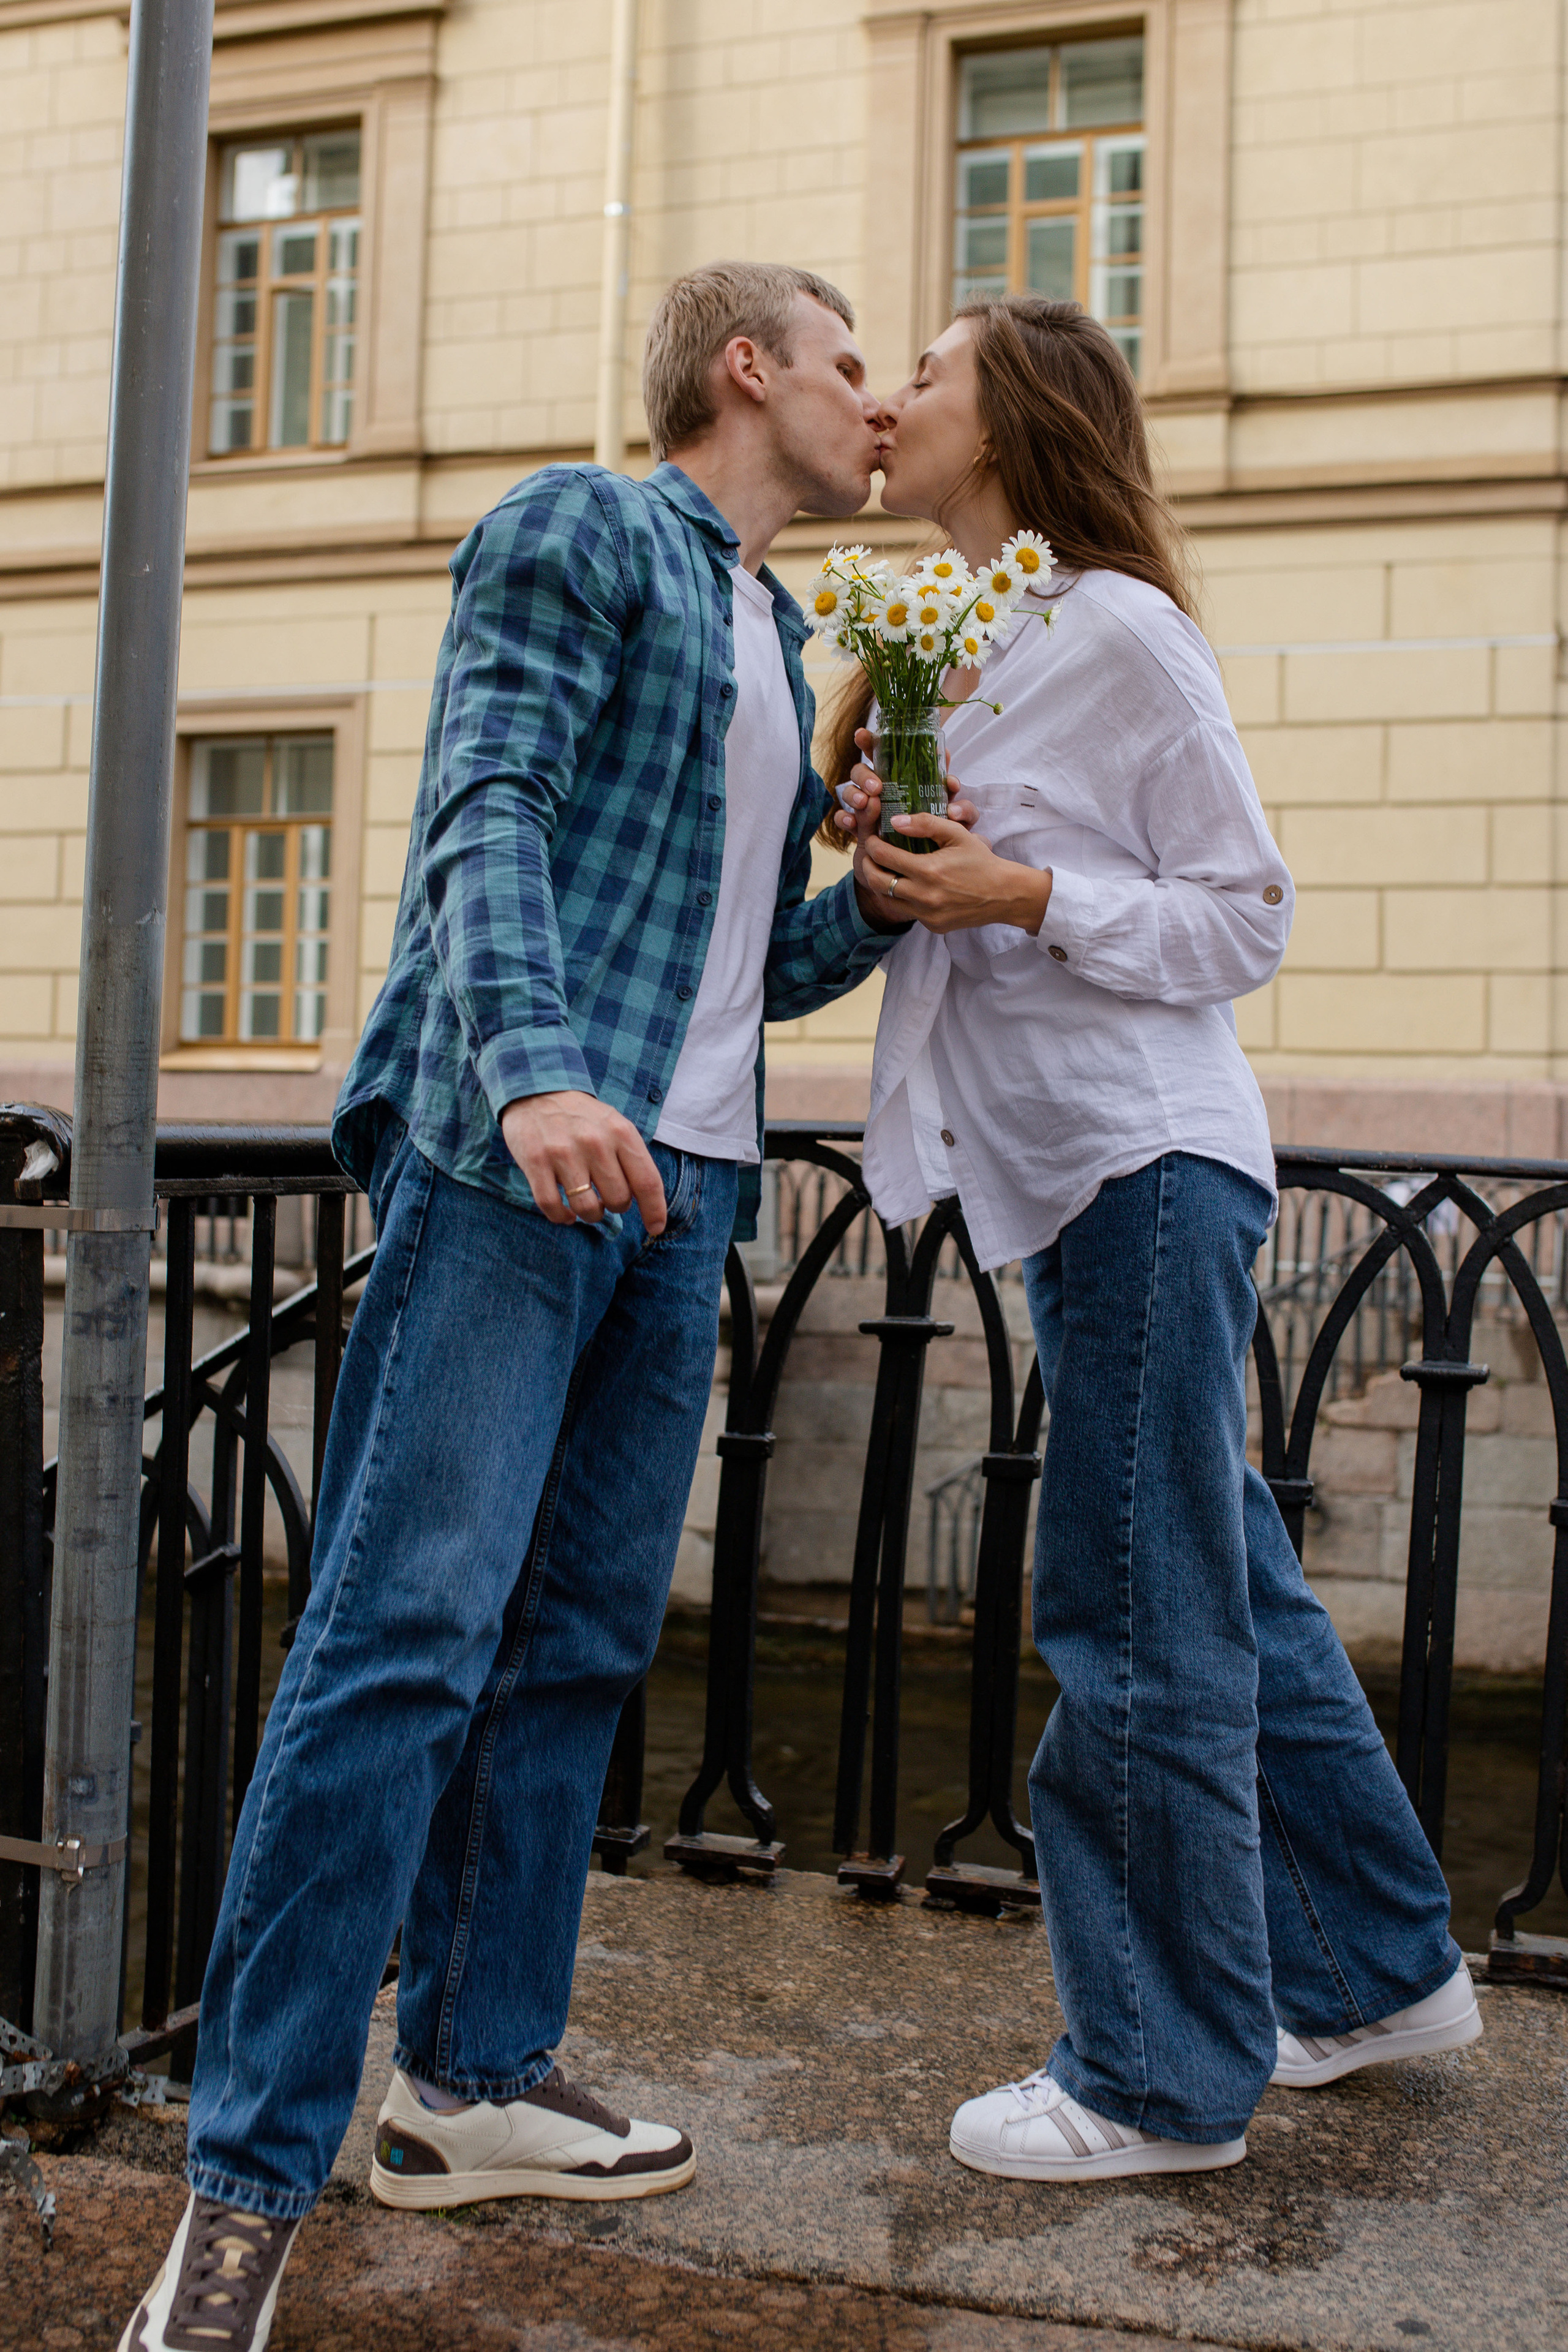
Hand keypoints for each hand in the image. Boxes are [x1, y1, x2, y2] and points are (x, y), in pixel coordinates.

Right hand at [500, 1091, 666, 1232]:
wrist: (536, 1090)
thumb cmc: (583, 1117)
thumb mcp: (615, 1126)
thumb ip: (632, 1159)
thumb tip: (648, 1203)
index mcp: (621, 1132)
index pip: (647, 1182)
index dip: (655, 1211)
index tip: (655, 1228)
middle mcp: (595, 1142)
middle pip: (618, 1200)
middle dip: (615, 1207)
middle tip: (606, 1197)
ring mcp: (563, 1153)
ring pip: (587, 1209)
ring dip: (590, 1215)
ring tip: (587, 1205)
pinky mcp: (536, 1162)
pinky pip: (553, 1207)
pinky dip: (562, 1218)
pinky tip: (566, 1213)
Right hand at [832, 727, 977, 842]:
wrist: (922, 871)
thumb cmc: (941, 839)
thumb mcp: (955, 824)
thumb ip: (961, 810)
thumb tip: (954, 796)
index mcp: (904, 780)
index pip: (884, 753)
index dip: (870, 741)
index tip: (861, 735)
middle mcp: (882, 789)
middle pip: (863, 770)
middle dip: (865, 774)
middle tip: (876, 788)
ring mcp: (868, 809)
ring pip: (851, 791)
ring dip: (854, 794)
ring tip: (865, 803)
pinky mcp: (859, 829)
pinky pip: (843, 818)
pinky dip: (845, 818)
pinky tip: (851, 823)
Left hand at [855, 811, 1052, 937]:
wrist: (1003, 895)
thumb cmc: (981, 861)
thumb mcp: (957, 834)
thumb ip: (925, 824)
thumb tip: (895, 820)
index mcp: (928, 871)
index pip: (885, 857)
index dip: (873, 845)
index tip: (872, 838)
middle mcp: (924, 897)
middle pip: (878, 882)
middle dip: (868, 866)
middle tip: (869, 855)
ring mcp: (927, 915)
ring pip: (889, 899)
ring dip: (882, 883)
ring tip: (884, 869)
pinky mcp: (933, 926)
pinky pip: (908, 911)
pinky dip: (904, 898)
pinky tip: (910, 885)